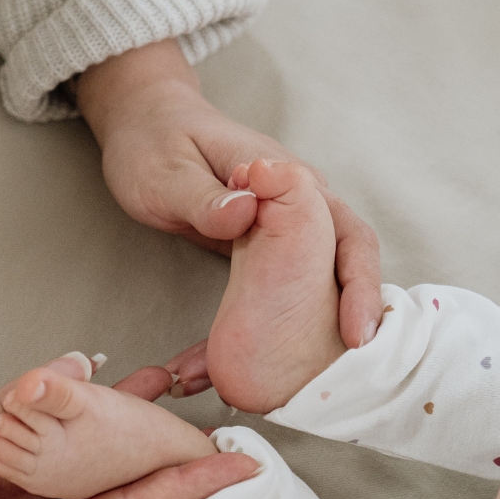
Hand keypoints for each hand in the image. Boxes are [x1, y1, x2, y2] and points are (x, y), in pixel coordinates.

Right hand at [0, 357, 257, 498]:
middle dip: (152, 453)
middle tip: (203, 414)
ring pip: (70, 481)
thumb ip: (7, 409)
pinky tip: (78, 396)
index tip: (237, 466)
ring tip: (153, 388)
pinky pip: (35, 473)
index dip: (182, 486)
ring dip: (104, 438)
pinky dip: (60, 438)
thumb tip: (68, 368)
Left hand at [75, 38, 382, 349]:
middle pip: (347, 259)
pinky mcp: (264, 240)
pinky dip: (286, 319)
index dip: (356, 284)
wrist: (142, 124)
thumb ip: (203, 197)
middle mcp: (298, 200)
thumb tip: (247, 211)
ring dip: (323, 321)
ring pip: (322, 275)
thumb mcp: (166, 173)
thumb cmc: (152, 143)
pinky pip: (288, 282)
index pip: (344, 232)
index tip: (354, 333)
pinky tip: (270, 358)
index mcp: (286, 176)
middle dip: (354, 313)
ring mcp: (284, 221)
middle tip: (348, 367)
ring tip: (317, 374)